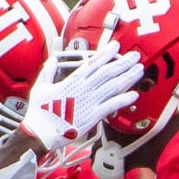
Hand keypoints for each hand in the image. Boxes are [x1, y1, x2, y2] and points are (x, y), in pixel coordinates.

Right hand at [20, 40, 142, 150]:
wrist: (41, 132)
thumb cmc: (39, 111)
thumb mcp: (41, 87)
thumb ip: (48, 71)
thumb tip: (52, 59)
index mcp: (72, 81)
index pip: (93, 63)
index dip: (106, 53)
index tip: (116, 46)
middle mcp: (84, 89)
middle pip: (107, 72)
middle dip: (123, 62)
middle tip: (135, 55)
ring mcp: (90, 102)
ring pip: (113, 86)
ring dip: (128, 77)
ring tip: (139, 69)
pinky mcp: (93, 116)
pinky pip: (111, 105)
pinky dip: (124, 99)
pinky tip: (134, 94)